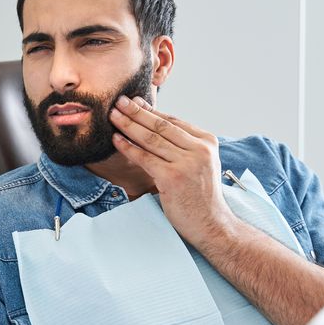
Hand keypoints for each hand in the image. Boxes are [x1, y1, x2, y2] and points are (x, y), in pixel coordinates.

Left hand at [109, 95, 236, 247]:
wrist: (211, 224)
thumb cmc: (200, 196)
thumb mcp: (200, 164)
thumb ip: (184, 146)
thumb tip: (155, 125)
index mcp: (207, 142)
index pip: (174, 121)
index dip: (151, 110)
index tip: (134, 102)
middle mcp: (199, 149)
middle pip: (161, 125)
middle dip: (137, 112)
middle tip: (119, 101)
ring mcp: (187, 163)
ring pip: (151, 139)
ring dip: (128, 125)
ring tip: (113, 115)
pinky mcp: (172, 178)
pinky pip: (144, 158)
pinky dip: (128, 147)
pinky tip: (116, 139)